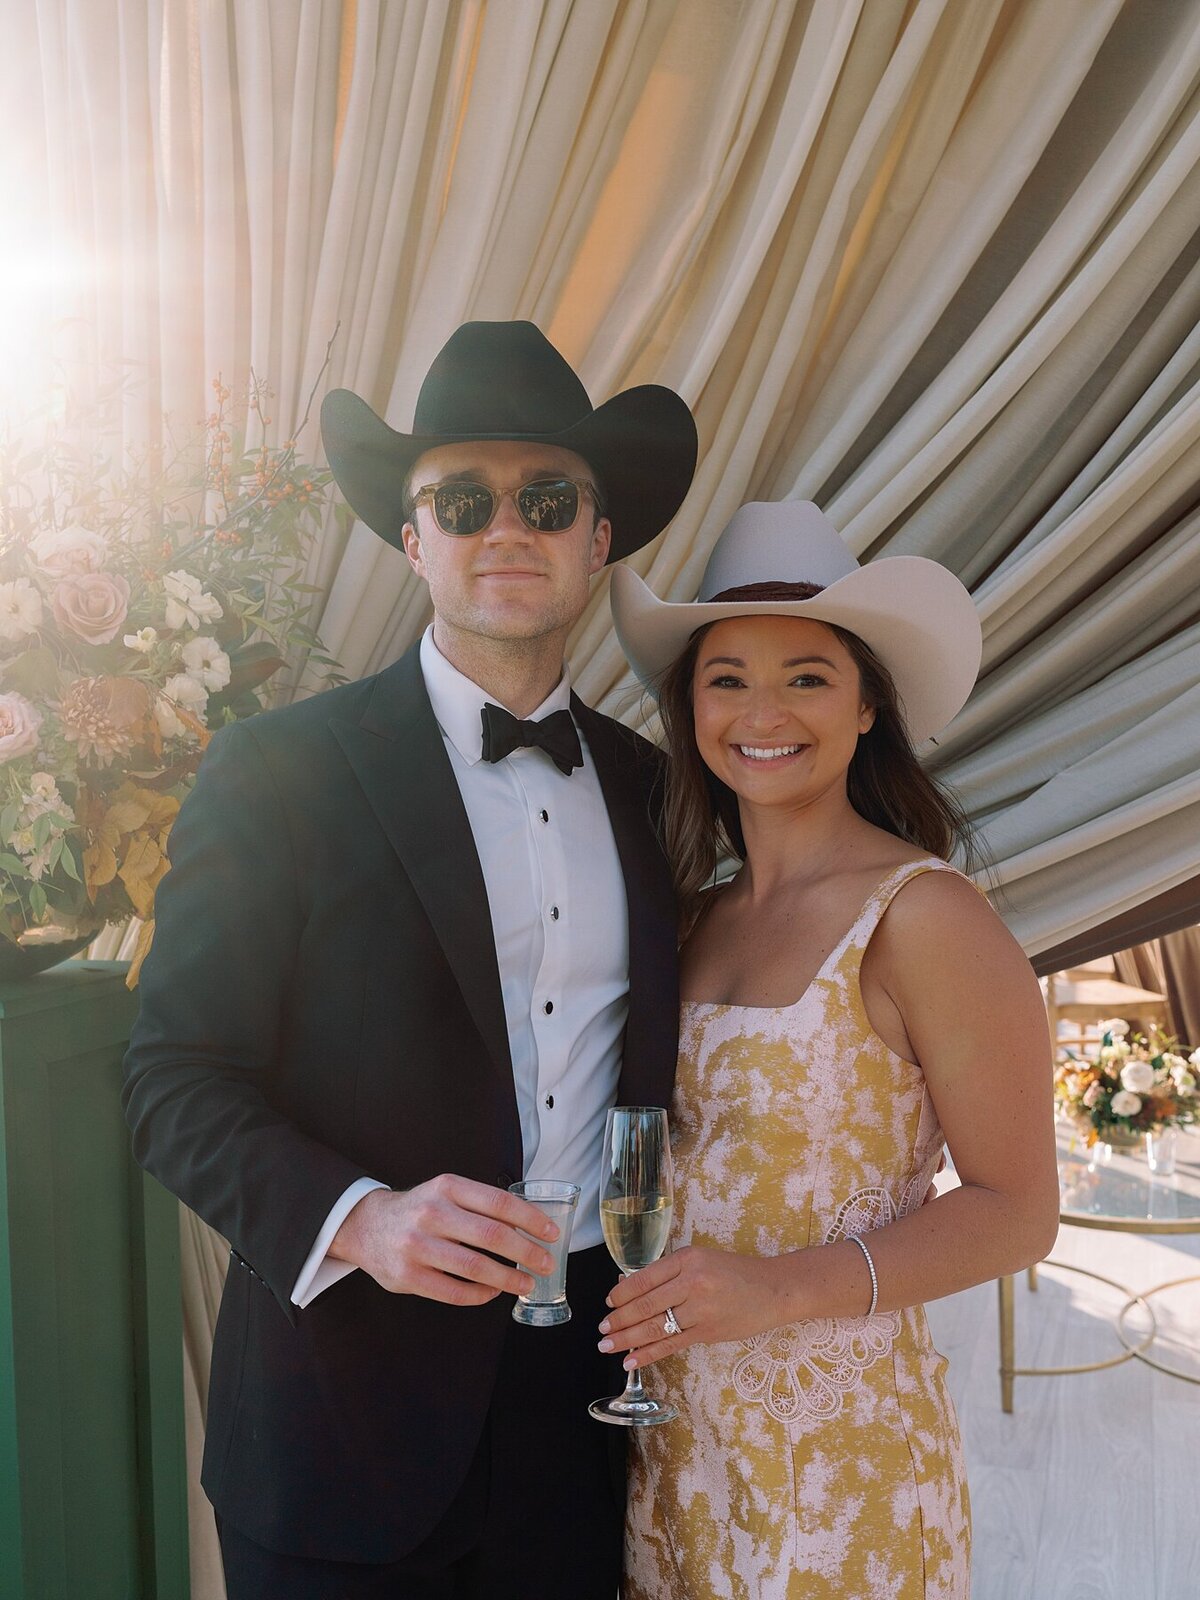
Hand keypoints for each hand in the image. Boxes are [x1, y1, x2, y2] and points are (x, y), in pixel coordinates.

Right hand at [331, 1175, 558, 1305]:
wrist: (366, 1226)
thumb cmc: (419, 1209)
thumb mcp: (445, 1192)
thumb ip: (479, 1204)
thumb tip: (529, 1225)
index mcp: (448, 1188)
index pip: (500, 1202)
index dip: (531, 1219)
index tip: (551, 1233)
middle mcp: (432, 1213)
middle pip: (492, 1235)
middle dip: (526, 1252)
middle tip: (546, 1263)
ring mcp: (417, 1246)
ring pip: (475, 1267)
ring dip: (508, 1278)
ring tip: (526, 1284)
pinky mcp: (408, 1276)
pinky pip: (454, 1291)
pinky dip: (480, 1294)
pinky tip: (493, 1291)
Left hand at [597, 1245, 786, 1370]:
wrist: (774, 1289)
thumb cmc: (735, 1273)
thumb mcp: (701, 1260)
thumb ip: (669, 1273)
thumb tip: (628, 1288)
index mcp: (688, 1259)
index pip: (645, 1278)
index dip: (622, 1293)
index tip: (608, 1303)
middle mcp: (692, 1282)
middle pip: (646, 1305)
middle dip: (619, 1320)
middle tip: (602, 1330)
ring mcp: (700, 1309)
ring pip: (655, 1327)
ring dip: (627, 1339)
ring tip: (607, 1346)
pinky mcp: (708, 1332)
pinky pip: (671, 1345)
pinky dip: (648, 1354)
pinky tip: (631, 1361)